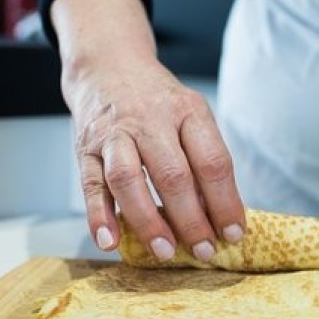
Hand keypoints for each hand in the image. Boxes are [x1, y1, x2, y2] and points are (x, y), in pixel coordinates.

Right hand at [52, 0, 244, 256]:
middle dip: (191, 219)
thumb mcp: (190, 118)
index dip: (225, 202)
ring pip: (128, 179)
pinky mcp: (84, 148)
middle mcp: (150, 119)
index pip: (212, 161)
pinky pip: (90, 185)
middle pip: (173, 174)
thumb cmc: (159, 104)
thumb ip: (203, 161)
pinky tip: (110, 242)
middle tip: (204, 251)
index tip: (234, 234)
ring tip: (165, 251)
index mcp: (188, 112)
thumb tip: (220, 218)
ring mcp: (114, 133)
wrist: (109, 67)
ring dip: (148, 221)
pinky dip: (99, 217)